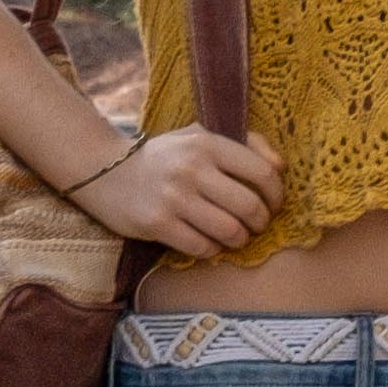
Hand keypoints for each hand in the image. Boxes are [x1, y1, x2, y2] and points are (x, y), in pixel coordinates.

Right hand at [73, 124, 281, 258]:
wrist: (105, 171)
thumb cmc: (164, 157)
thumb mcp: (199, 137)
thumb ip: (245, 143)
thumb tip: (281, 166)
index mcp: (207, 143)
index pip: (262, 172)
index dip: (277, 194)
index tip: (274, 204)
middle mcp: (192, 168)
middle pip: (250, 206)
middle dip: (261, 222)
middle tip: (256, 225)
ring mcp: (174, 198)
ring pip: (230, 231)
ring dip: (240, 240)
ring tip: (236, 236)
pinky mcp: (157, 224)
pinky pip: (202, 247)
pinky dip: (213, 250)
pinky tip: (209, 243)